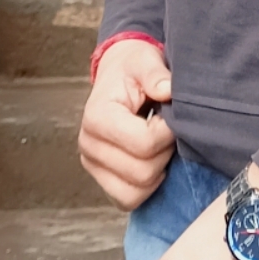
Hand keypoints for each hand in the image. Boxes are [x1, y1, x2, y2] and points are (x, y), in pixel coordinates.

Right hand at [78, 39, 175, 209]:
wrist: (119, 76)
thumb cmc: (133, 69)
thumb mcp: (145, 60)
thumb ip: (155, 73)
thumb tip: (166, 89)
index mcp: (97, 117)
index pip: (144, 143)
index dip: (168, 133)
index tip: (170, 115)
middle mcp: (88, 145)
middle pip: (142, 172)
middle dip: (164, 153)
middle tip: (167, 130)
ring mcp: (92, 165)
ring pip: (135, 192)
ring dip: (157, 172)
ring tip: (159, 145)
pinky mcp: (101, 179)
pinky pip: (127, 199)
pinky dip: (147, 187)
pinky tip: (153, 161)